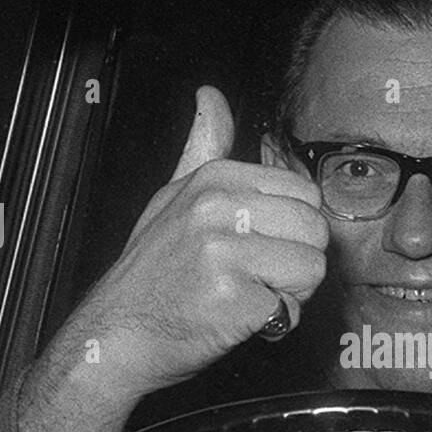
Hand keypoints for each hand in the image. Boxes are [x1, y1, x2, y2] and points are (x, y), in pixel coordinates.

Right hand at [66, 84, 329, 400]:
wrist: (116, 336)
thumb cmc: (151, 274)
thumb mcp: (172, 197)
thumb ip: (203, 149)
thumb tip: (210, 95)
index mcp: (214, 178)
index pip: (305, 193)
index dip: (291, 229)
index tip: (257, 246)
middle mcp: (218, 207)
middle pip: (315, 230)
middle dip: (296, 261)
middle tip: (254, 277)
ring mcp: (225, 252)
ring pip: (311, 268)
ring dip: (289, 293)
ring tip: (246, 296)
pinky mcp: (234, 297)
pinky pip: (292, 308)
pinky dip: (273, 324)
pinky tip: (237, 319)